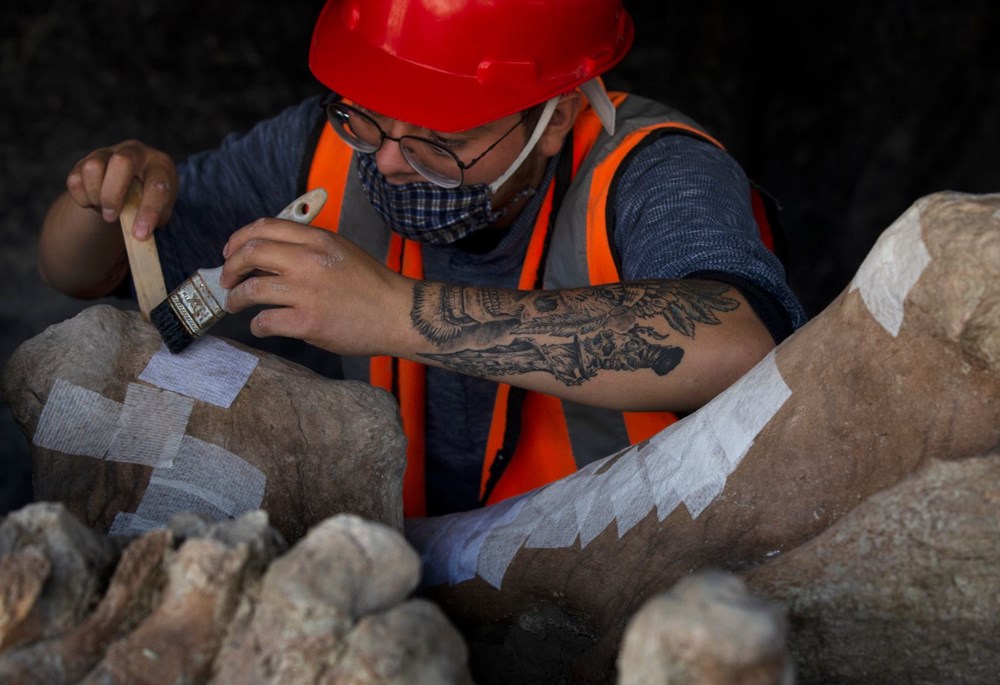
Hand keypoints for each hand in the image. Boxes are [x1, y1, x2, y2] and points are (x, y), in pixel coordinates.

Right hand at [65, 140, 177, 239]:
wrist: (129, 189)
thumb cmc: (150, 202)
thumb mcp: (160, 212)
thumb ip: (152, 221)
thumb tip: (137, 236)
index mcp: (160, 165)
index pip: (157, 185)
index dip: (148, 211)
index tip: (140, 234)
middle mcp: (134, 152)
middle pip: (122, 162)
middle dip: (114, 195)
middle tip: (112, 217)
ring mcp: (107, 153)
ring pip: (93, 167)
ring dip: (96, 195)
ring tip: (105, 209)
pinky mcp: (84, 161)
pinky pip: (74, 179)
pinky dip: (82, 198)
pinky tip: (94, 203)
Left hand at [220, 218, 414, 355]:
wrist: (398, 313)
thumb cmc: (372, 285)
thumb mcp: (341, 250)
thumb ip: (308, 247)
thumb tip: (268, 255)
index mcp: (318, 239)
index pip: (263, 228)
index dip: (238, 239)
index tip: (230, 252)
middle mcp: (309, 261)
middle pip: (250, 253)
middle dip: (230, 268)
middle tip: (226, 280)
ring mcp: (307, 292)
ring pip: (251, 289)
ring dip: (235, 298)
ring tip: (235, 304)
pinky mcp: (307, 322)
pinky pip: (265, 321)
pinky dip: (256, 325)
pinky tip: (261, 326)